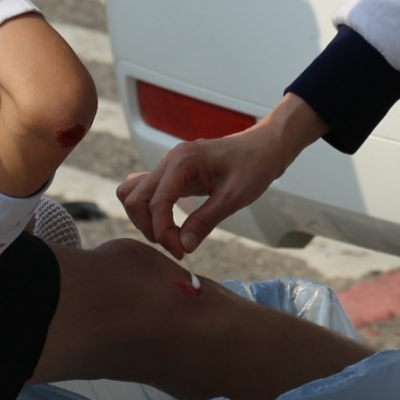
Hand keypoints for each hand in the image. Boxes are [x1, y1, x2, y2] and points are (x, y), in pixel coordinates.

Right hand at [117, 93, 326, 257]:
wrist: (264, 147)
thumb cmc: (254, 165)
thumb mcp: (234, 196)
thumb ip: (206, 221)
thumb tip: (184, 246)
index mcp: (183, 161)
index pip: (157, 202)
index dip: (164, 232)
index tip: (181, 251)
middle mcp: (169, 160)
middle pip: (136, 198)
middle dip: (150, 228)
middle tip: (175, 246)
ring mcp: (168, 166)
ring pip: (135, 194)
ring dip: (145, 219)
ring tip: (170, 237)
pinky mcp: (173, 174)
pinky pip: (147, 191)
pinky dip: (149, 210)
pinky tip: (168, 224)